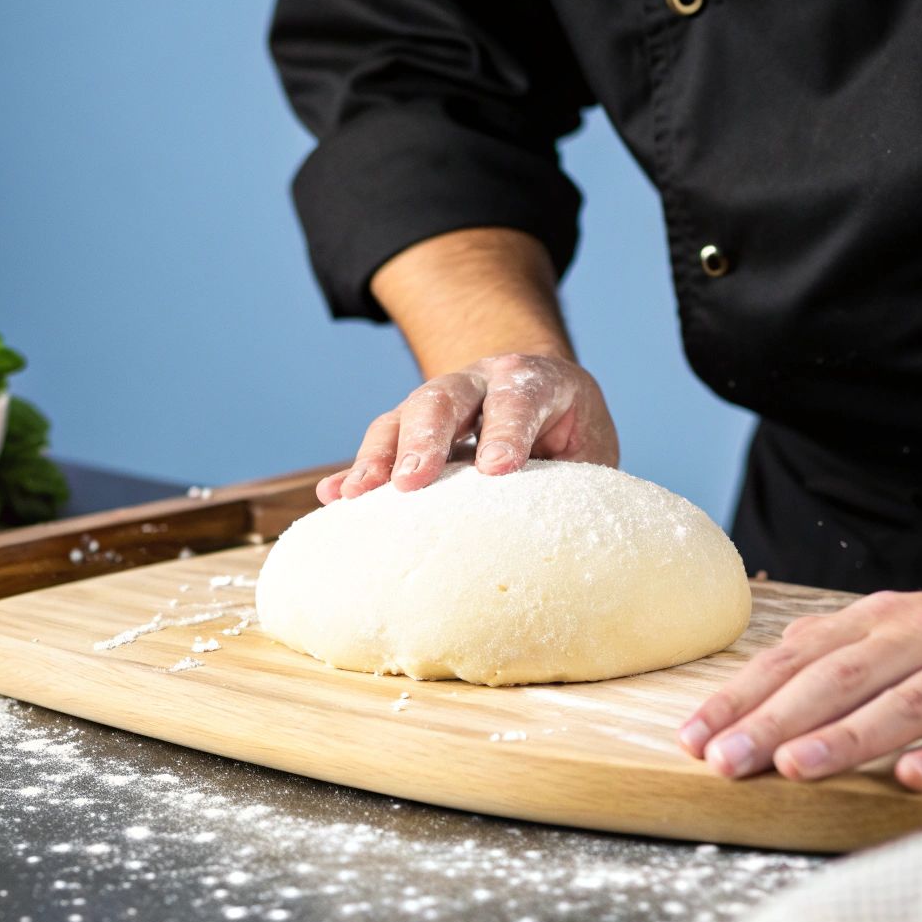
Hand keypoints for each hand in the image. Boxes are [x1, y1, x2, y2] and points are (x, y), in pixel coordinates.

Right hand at [318, 353, 617, 502]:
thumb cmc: (573, 440)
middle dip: (426, 438)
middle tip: (411, 480)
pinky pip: (379, 445)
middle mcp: (479, 381)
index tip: (496, 470)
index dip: (506, 431)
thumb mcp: (589, 455)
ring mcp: (440, 402)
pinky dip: (354, 471)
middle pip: (445, 398)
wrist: (546, 402)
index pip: (519, 398)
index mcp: (536, 380)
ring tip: (359, 494)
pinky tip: (332, 497)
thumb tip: (554, 541)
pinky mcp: (410, 428)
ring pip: (401, 417)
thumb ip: (571, 482)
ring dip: (378, 456)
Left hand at [677, 573, 921, 789]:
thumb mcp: (901, 625)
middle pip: (838, 679)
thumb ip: (836, 652)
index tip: (694, 735)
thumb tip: (757, 683)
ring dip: (848, 737)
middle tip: (727, 759)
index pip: (796, 658)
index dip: (742, 697)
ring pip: (907, 703)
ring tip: (798, 767)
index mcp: (882, 620)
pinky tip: (914, 777)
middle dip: (775, 721)